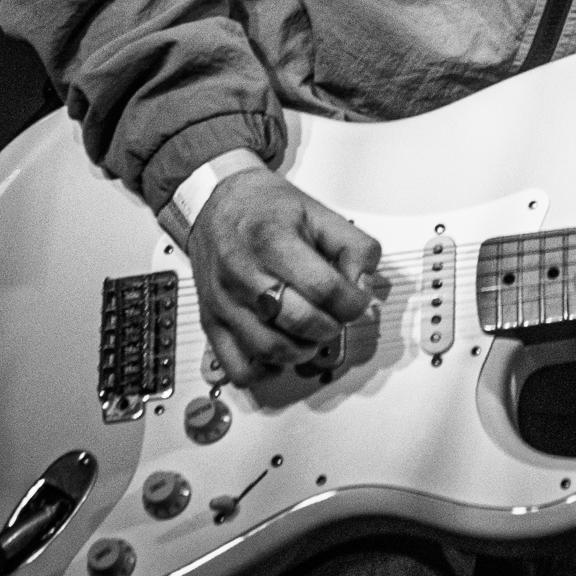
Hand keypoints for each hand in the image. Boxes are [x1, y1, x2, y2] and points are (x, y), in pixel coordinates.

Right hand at [187, 170, 385, 388]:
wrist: (217, 204)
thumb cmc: (265, 209)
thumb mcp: (319, 212)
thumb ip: (353, 245)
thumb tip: (363, 284)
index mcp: (272, 242)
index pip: (325, 289)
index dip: (353, 301)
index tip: (357, 299)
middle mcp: (244, 275)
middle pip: (301, 322)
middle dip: (332, 326)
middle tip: (335, 315)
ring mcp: (225, 303)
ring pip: (271, 350)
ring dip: (304, 350)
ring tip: (312, 332)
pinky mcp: (211, 323)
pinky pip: (238, 367)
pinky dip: (266, 370)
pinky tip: (281, 350)